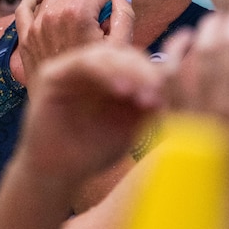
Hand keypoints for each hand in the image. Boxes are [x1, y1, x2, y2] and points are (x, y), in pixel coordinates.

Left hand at [15, 0, 133, 90]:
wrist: (67, 111)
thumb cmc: (98, 81)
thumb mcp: (120, 49)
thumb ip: (124, 17)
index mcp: (78, 14)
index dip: (105, 3)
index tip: (105, 21)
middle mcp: (53, 14)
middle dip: (87, 0)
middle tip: (92, 23)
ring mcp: (36, 24)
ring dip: (66, 0)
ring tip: (75, 18)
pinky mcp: (25, 35)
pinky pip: (24, 6)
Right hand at [16, 42, 169, 185]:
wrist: (56, 174)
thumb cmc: (92, 152)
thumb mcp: (128, 127)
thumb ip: (147, 105)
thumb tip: (175, 84)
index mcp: (110, 77)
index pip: (137, 62)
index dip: (154, 73)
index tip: (168, 95)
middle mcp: (91, 68)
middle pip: (124, 54)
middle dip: (144, 71)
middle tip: (158, 92)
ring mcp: (70, 68)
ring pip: (105, 54)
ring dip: (128, 70)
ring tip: (141, 94)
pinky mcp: (53, 74)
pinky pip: (83, 63)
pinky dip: (105, 72)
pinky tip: (121, 90)